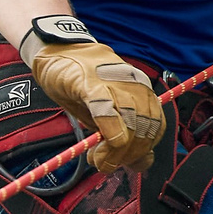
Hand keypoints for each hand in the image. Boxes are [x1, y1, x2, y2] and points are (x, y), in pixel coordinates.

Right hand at [25, 40, 164, 170]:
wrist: (57, 49)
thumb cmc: (81, 82)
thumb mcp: (106, 111)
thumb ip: (123, 133)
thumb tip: (139, 163)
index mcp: (142, 93)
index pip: (155, 129)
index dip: (140, 153)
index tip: (121, 163)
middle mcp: (134, 87)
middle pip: (144, 130)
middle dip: (127, 156)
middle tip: (105, 163)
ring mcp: (114, 84)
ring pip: (129, 124)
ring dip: (114, 151)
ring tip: (96, 158)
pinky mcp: (90, 83)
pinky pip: (106, 111)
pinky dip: (106, 130)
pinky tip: (94, 145)